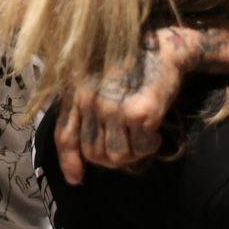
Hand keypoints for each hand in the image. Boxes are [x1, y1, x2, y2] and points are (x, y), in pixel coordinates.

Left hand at [54, 26, 196, 184]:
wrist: (163, 48)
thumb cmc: (132, 69)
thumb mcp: (98, 87)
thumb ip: (87, 117)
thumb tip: (78, 166)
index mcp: (77, 93)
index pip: (65, 136)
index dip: (69, 162)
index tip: (76, 180)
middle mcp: (90, 100)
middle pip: (94, 153)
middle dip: (112, 158)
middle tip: (130, 147)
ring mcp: (113, 107)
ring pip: (117, 155)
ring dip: (133, 154)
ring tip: (143, 137)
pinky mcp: (138, 113)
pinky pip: (142, 148)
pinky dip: (150, 146)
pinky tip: (156, 131)